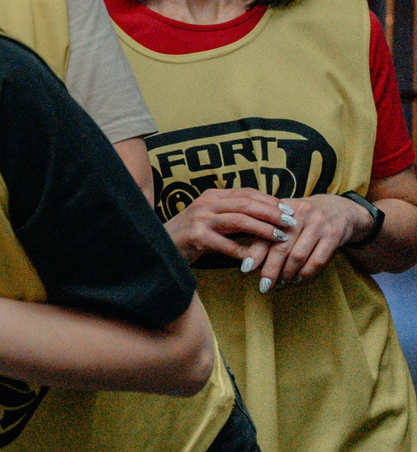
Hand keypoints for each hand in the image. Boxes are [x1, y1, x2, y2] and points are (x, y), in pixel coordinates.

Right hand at [162, 187, 292, 269]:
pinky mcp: (196, 236)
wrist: (161, 246)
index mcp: (212, 195)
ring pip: (240, 220)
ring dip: (263, 229)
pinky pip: (226, 244)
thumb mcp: (211, 218)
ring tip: (280, 237)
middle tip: (291, 222)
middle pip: (246, 204)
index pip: (247, 192)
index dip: (270, 200)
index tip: (289, 210)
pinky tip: (256, 259)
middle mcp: (206, 203)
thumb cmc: (190, 234)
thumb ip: (233, 214)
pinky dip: (243, 252)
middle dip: (272, 213)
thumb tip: (266, 217)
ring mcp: (200, 219)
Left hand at [254, 194, 363, 290]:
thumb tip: (245, 258)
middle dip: (271, 270)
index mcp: (282, 210)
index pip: (265, 233)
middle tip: (264, 285)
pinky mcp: (333, 236)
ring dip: (288, 274)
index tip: (245, 269)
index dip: (255, 253)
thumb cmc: (303, 218)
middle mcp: (300, 214)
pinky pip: (317, 261)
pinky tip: (299, 278)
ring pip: (298, 256)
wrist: (340, 209)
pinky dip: (306, 274)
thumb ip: (265, 231)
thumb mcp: (284, 218)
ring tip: (282, 283)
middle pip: (281, 248)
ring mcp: (318, 225)